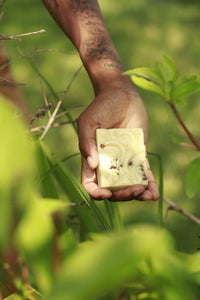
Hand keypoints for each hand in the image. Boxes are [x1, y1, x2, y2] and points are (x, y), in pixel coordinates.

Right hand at [77, 80, 159, 200]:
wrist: (122, 95)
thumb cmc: (101, 107)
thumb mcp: (88, 122)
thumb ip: (86, 142)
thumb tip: (92, 165)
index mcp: (92, 159)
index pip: (91, 183)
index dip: (96, 193)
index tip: (106, 194)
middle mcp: (108, 164)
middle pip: (112, 189)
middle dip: (122, 195)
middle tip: (134, 190)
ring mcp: (124, 160)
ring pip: (129, 184)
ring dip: (137, 194)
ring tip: (147, 196)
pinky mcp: (139, 155)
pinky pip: (144, 173)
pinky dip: (149, 184)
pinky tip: (154, 193)